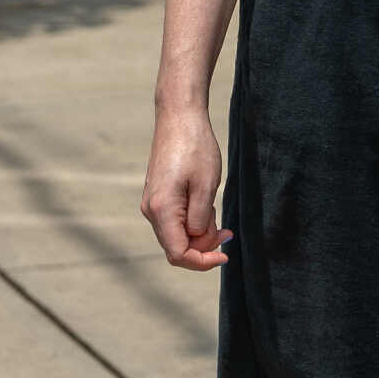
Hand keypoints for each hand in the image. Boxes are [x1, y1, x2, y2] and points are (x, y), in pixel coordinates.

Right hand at [141, 107, 228, 270]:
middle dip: (204, 245)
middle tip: (227, 230)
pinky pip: (175, 220)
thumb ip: (202, 220)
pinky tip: (205, 202)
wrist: (179, 116)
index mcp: (161, 210)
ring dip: (200, 231)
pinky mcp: (157, 195)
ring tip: (215, 208)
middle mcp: (151, 210)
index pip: (178, 255)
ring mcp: (151, 203)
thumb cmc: (195, 147)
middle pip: (177, 247)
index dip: (202, 262)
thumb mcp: (207, 186)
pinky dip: (193, 220)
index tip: (224, 255)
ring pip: (177, 234)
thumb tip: (198, 240)